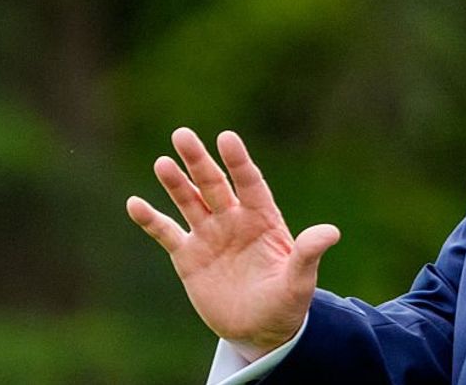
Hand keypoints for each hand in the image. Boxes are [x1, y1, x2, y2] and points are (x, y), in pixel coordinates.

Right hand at [126, 127, 339, 359]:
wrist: (260, 330)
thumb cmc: (285, 303)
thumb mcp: (299, 281)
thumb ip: (308, 254)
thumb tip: (331, 232)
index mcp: (263, 219)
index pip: (249, 183)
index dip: (238, 161)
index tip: (226, 138)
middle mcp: (234, 220)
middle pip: (214, 184)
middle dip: (199, 161)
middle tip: (182, 134)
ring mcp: (210, 236)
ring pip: (189, 202)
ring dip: (175, 183)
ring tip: (162, 163)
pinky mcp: (188, 257)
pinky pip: (167, 233)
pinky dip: (151, 219)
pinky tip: (134, 204)